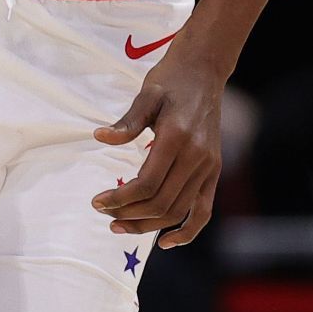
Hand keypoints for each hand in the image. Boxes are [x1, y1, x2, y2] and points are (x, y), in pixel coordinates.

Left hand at [92, 48, 224, 247]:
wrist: (204, 70)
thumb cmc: (170, 79)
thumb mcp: (145, 94)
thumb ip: (126, 122)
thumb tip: (99, 138)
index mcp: (177, 138)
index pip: (147, 183)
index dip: (121, 198)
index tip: (97, 202)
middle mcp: (197, 157)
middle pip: (162, 202)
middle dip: (130, 214)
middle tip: (103, 214)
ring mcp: (209, 167)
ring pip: (179, 210)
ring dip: (150, 224)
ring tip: (121, 225)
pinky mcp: (214, 170)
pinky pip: (204, 209)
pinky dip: (188, 230)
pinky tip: (166, 241)